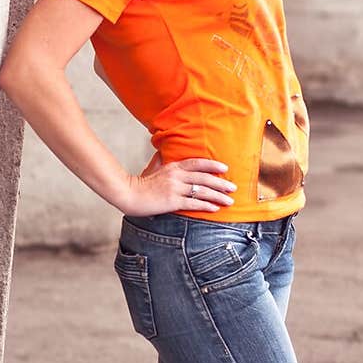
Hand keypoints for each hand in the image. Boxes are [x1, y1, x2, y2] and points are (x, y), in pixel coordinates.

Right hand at [121, 157, 236, 215]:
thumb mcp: (153, 167)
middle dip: (221, 183)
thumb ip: (161, 161)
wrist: (128, 194)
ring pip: (202, 191)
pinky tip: (214, 208)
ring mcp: (174, 189)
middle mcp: (176, 176)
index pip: (197, 163)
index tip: (225, 168)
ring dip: (218, 196)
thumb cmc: (140, 183)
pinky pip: (193, 203)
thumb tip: (163, 153)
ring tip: (229, 201)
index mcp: (173, 166)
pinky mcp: (172, 202)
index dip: (212, 165)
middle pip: (204, 178)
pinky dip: (206, 205)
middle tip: (233, 187)